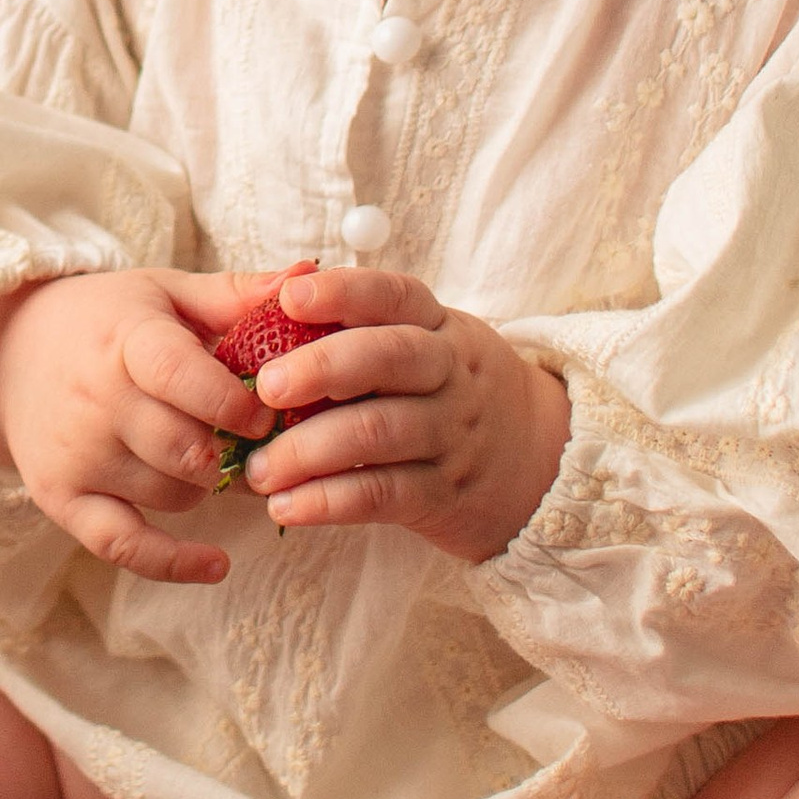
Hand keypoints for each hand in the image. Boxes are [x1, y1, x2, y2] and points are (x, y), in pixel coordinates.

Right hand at [0, 268, 281, 584]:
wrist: (9, 354)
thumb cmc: (106, 320)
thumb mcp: (164, 293)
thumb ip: (235, 294)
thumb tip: (310, 276)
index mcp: (127, 341)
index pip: (180, 376)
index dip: (232, 402)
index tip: (268, 411)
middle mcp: (97, 401)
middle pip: (187, 448)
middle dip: (233, 451)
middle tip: (255, 443)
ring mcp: (77, 455)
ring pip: (174, 493)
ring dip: (209, 484)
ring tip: (213, 456)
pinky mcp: (61, 498)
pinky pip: (123, 544)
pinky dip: (172, 562)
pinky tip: (217, 565)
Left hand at [239, 268, 570, 562]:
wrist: (540, 462)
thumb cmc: (451, 392)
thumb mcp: (433, 346)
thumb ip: (367, 331)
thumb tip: (266, 312)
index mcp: (440, 328)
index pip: (394, 296)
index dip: (342, 291)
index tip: (288, 297)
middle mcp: (450, 375)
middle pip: (389, 358)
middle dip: (320, 368)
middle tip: (265, 389)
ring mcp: (451, 435)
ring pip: (377, 432)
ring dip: (307, 450)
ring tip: (257, 469)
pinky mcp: (444, 494)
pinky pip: (382, 494)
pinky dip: (327, 501)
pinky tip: (286, 506)